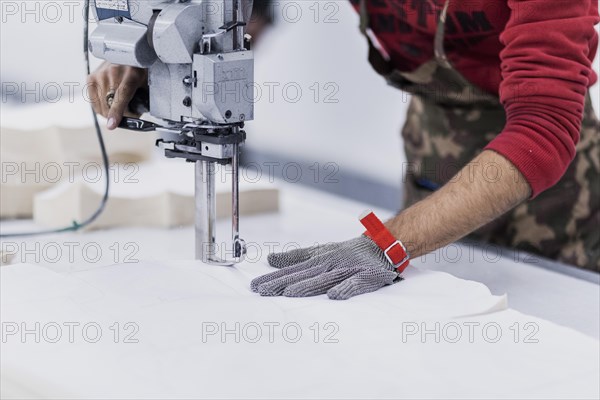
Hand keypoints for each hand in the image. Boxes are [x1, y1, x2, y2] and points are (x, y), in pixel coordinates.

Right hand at [86, 62, 147, 129]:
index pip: (122, 95)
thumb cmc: (140, 72)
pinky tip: (110, 103)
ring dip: (111, 112)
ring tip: (121, 105)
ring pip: (101, 107)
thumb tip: (135, 121)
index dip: (117, 112)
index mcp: (131, 73)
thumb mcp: (148, 85)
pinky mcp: (91, 78)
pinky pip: (94, 103)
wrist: (127, 54)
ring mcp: (100, 74)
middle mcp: (113, 72)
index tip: (111, 125)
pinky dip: (102, 108)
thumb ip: (142, 101)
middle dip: (121, 116)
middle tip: (131, 112)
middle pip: (110, 105)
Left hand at [251, 236, 400, 299]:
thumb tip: (270, 259)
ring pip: (325, 279)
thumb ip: (295, 257)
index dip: (274, 278)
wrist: (381, 246)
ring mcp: (348, 270)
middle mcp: (330, 264)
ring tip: (290, 293)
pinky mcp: (367, 276)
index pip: (292, 270)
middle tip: (263, 291)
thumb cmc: (346, 252)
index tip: (255, 286)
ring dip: (308, 286)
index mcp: (318, 260)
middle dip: (283, 283)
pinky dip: (345, 288)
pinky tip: (334, 296)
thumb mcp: (319, 252)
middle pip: (303, 275)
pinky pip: (355, 283)